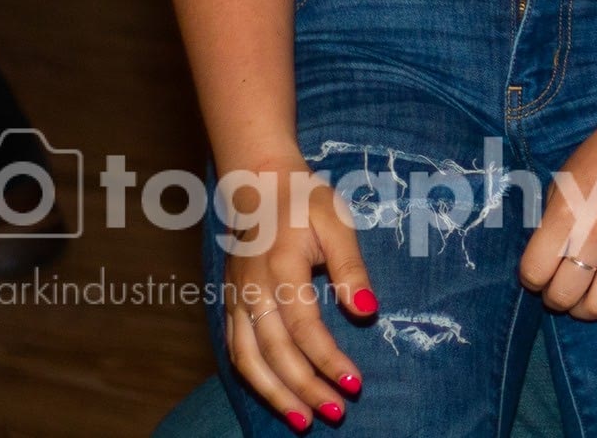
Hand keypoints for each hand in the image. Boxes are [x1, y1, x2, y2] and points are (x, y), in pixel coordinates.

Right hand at [219, 153, 374, 430]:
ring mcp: (236, 300)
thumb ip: (350, 266)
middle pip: (276, 352)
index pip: (304, 327)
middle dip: (305, 388)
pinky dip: (253, 379)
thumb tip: (366, 309)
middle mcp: (253, 290)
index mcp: (281, 267)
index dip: (328, 359)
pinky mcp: (229, 305)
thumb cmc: (305, 201)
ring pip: (248, 360)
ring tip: (303, 420)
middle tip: (335, 413)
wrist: (259, 183)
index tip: (354, 383)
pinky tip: (274, 396)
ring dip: (275, 395)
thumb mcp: (337, 221)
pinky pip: (235, 351)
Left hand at [518, 114, 596, 321]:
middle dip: (556, 296)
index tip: (539, 272)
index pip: (534, 273)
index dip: (532, 278)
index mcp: (567, 215)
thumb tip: (545, 262)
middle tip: (562, 286)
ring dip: (586, 307)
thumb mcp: (563, 182)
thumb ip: (550, 224)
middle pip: (564, 296)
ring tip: (587, 293)